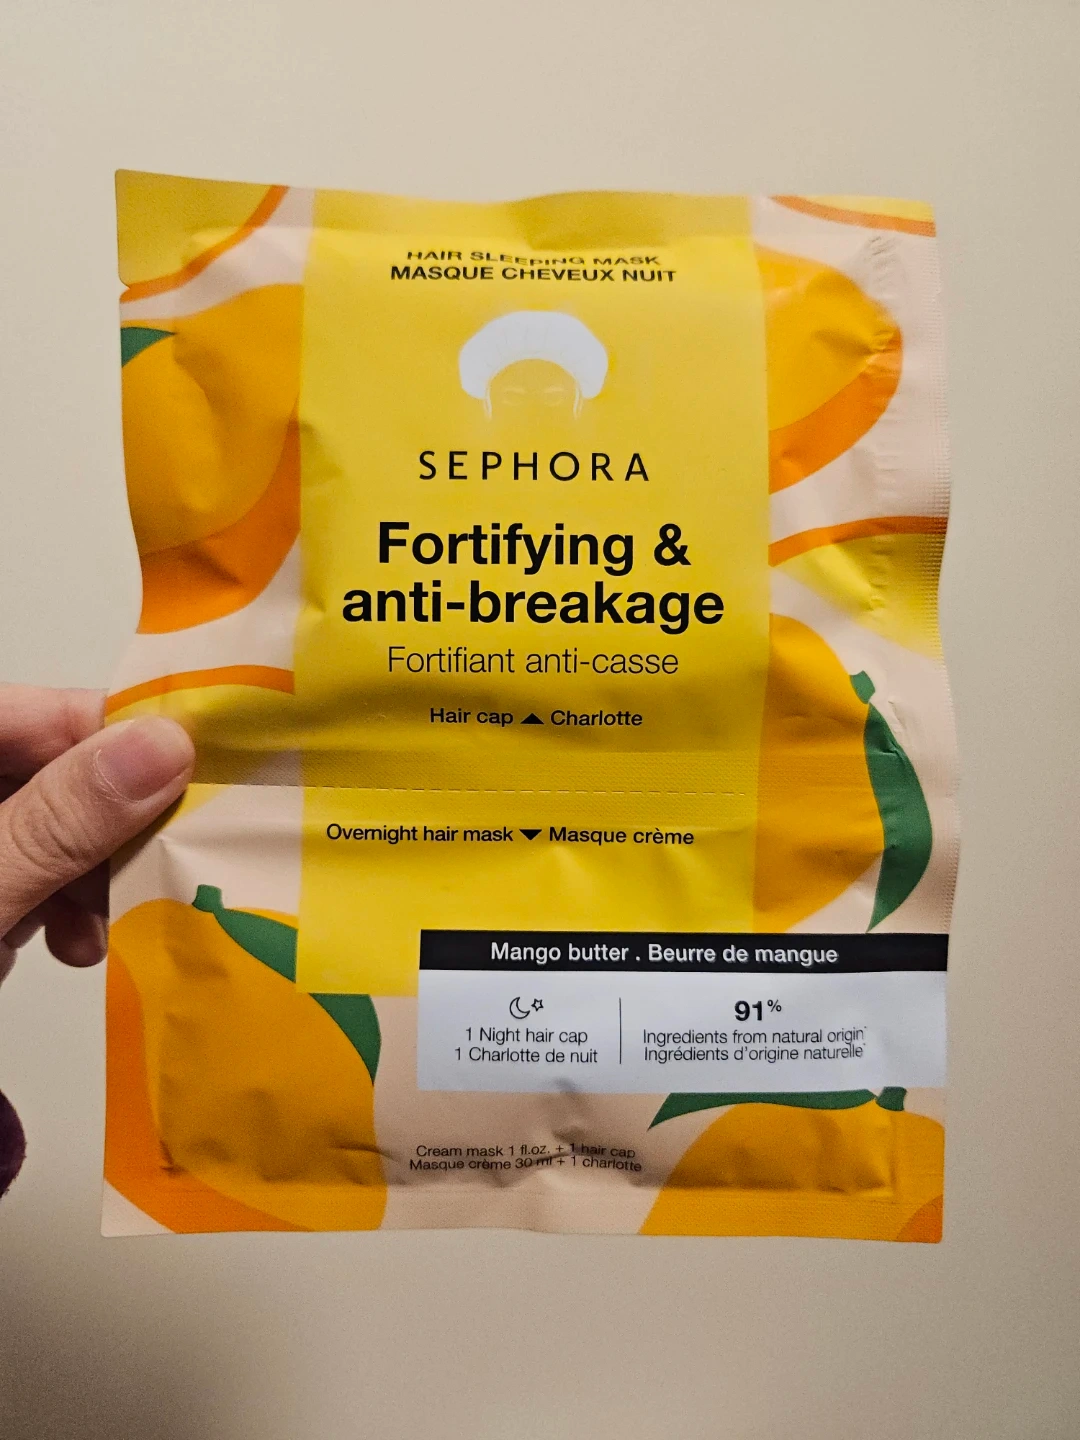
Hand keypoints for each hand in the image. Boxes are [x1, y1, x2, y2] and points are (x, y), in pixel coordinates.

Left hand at [0, 686, 194, 980]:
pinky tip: (72, 944)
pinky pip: (35, 878)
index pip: (40, 712)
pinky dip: (63, 911)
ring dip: (96, 878)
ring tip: (113, 921)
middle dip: (114, 825)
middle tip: (168, 858)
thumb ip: (62, 819)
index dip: (119, 731)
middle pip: (57, 774)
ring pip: (56, 832)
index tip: (193, 762)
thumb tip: (162, 748)